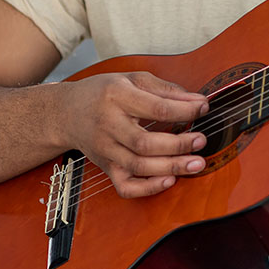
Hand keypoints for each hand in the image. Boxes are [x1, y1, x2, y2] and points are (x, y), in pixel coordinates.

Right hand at [62, 71, 208, 197]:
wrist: (66, 113)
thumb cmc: (104, 93)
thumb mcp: (132, 79)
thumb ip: (166, 90)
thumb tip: (199, 101)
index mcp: (116, 97)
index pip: (156, 108)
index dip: (185, 110)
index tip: (203, 107)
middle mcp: (108, 125)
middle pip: (145, 143)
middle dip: (178, 144)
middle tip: (201, 141)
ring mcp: (105, 149)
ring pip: (138, 166)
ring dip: (171, 167)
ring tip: (196, 163)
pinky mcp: (105, 167)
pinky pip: (125, 186)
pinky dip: (148, 188)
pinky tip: (169, 180)